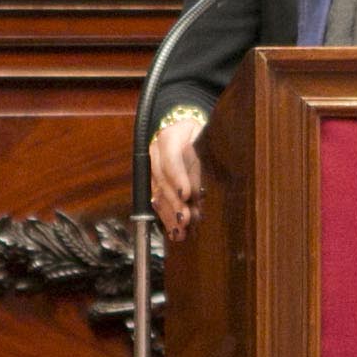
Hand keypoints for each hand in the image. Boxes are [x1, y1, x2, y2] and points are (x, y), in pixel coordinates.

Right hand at [148, 116, 204, 239]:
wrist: (181, 123)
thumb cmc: (197, 132)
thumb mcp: (203, 139)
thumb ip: (200, 163)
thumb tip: (198, 192)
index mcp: (170, 138)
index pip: (172, 160)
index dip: (178, 178)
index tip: (187, 194)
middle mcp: (156, 153)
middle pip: (163, 181)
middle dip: (174, 204)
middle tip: (186, 220)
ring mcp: (152, 166)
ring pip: (158, 193)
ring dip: (169, 215)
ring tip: (180, 232)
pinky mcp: (153, 178)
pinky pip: (157, 198)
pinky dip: (166, 215)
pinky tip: (173, 230)